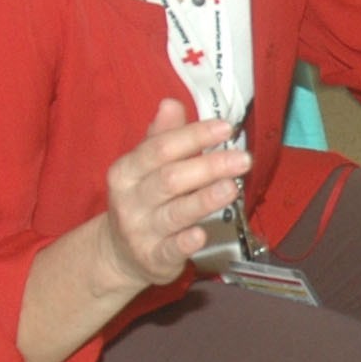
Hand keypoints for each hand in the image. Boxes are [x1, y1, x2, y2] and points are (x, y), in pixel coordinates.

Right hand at [98, 101, 251, 288]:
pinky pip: (170, 250)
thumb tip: (171, 103)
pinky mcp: (152, 258)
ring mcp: (140, 231)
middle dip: (208, 166)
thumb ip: (161, 137)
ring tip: (231, 187)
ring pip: (175, 213)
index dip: (194, 136)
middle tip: (242, 159)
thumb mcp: (145, 168)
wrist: (118, 254)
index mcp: (127, 171)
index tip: (225, 127)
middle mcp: (130, 200)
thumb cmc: (142, 201)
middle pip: (170, 178)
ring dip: (204, 199)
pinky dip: (186, 242)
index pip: (160, 148)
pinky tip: (202, 234)